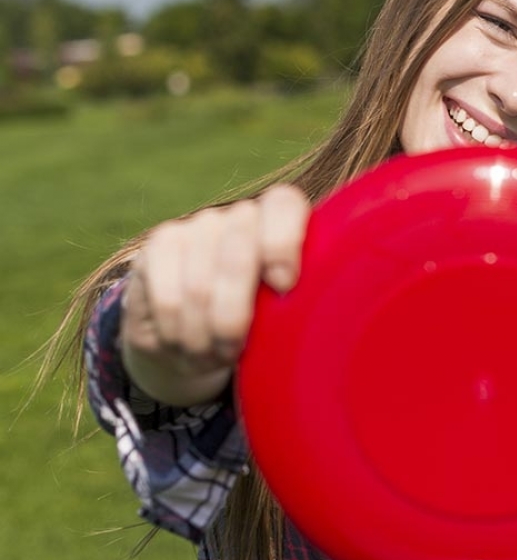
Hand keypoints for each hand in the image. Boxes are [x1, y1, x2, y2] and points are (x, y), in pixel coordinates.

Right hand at [121, 184, 310, 406]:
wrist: (203, 336)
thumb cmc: (263, 327)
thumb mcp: (291, 317)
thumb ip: (304, 302)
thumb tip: (315, 314)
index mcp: (285, 222)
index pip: (284, 205)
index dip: (281, 244)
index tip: (283, 286)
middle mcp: (240, 216)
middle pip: (237, 255)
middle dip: (235, 317)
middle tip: (238, 350)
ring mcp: (196, 227)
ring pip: (199, 287)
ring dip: (207, 335)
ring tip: (215, 354)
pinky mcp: (159, 247)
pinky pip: (168, 299)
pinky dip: (179, 333)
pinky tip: (186, 345)